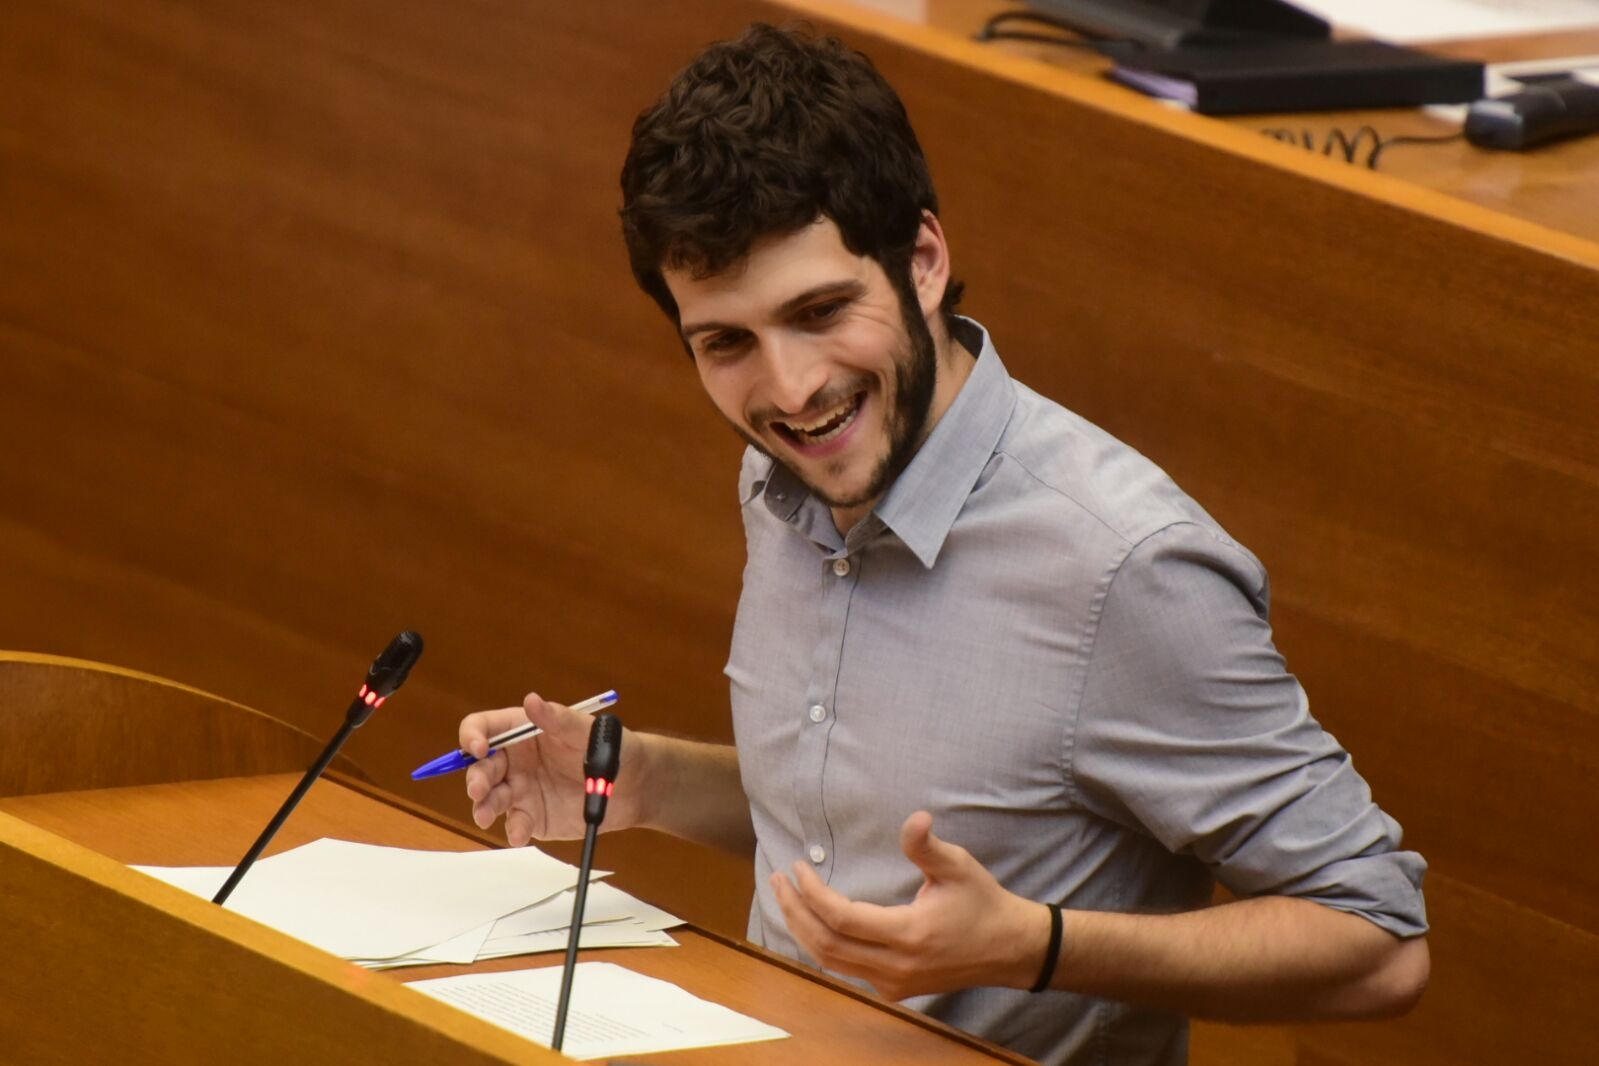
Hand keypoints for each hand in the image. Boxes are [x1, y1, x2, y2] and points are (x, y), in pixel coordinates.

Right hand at [460, 692, 645, 844]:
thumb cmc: (611, 747)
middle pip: (480, 767)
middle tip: (479, 789)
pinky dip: (513, 830)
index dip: (473, 736)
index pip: (484, 728)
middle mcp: (515, 761)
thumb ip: (558, 719)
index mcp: (522, 731)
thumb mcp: (586, 730)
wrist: (634, 785)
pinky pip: (516, 824)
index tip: (478, 748)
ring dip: (483, 806)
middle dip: (475, 778)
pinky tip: (519, 834)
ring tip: (485, 815)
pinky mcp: (533, 817)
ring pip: (490, 798)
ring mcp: (521, 790)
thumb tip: (531, 700)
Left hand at [770, 811, 1051, 1000]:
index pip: (841, 918)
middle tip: (777, 880)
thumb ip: (927, 845)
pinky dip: (823, 946)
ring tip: (787, 898)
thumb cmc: (982, 902)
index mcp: (909, 935)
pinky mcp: (896, 989)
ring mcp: (895, 983)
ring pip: (831, 962)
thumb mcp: (958, 866)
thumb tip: (915, 817)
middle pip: (825, 944)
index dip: (812, 893)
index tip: (798, 867)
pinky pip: (847, 970)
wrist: (1009, 948)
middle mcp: (896, 966)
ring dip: (803, 929)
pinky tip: (813, 922)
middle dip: (795, 911)